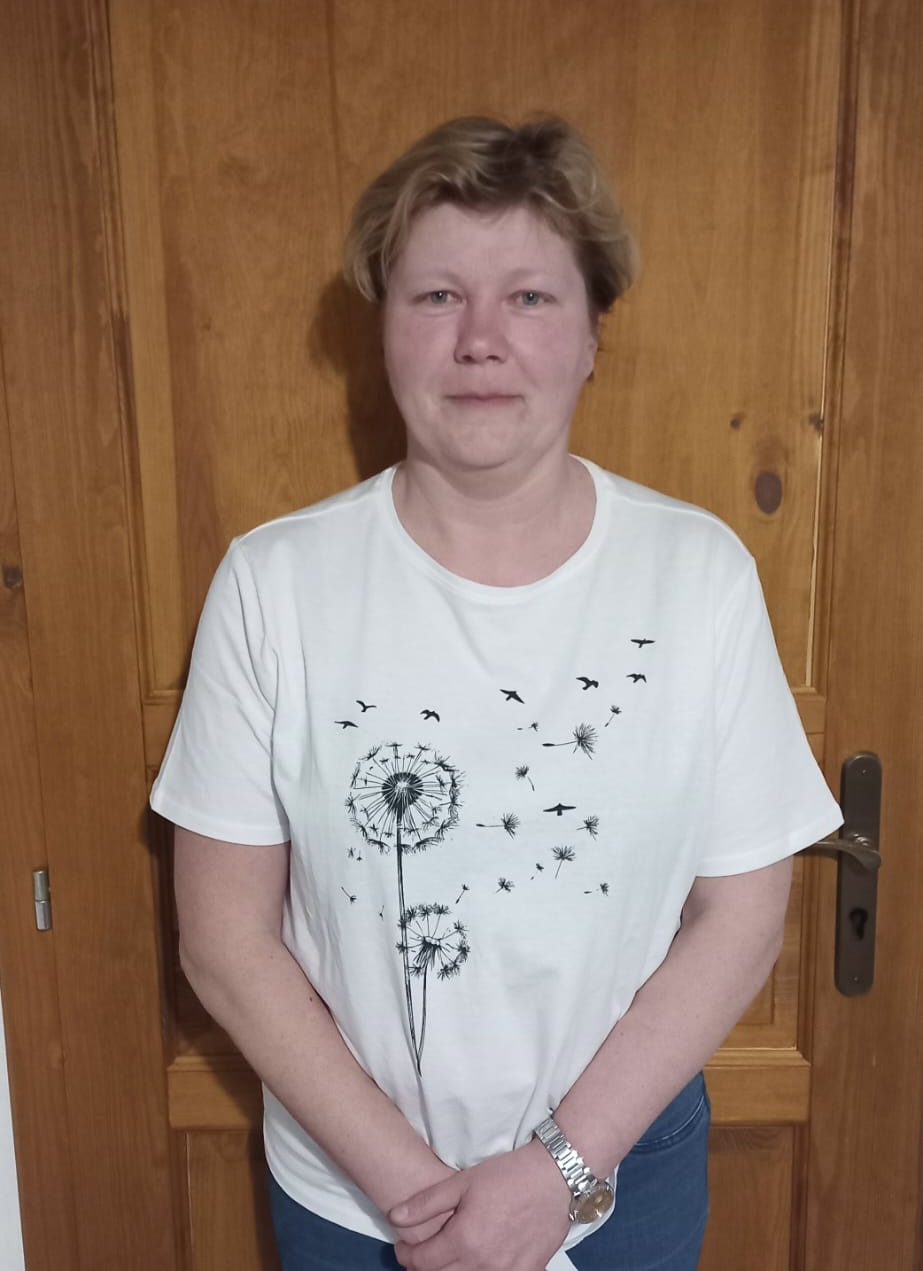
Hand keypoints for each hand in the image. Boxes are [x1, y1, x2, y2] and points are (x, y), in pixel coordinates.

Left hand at [389, 1139, 571, 1270]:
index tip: (402, 1247)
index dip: (405, 1255)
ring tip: (448, 1258)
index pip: (421, 1262)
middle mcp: (483, 1264)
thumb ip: (426, 1203)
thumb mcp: (462, 1181)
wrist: (554, 1177)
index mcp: (464, 1240)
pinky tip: (478, 1262)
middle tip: (421, 1253)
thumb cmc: (508, 1175)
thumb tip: (395, 1218)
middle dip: (424, 1267)